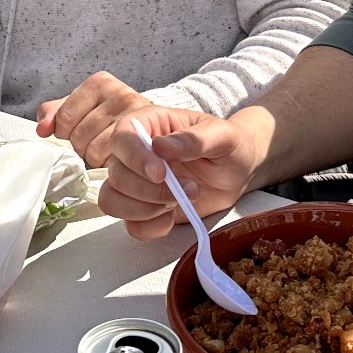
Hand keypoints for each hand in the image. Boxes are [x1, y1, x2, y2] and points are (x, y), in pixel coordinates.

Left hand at [37, 71, 155, 166]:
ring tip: (105, 148)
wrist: (149, 126)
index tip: (73, 131)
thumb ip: (54, 113)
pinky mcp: (144, 142)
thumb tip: (42, 129)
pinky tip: (115, 156)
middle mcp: (121, 95)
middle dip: (80, 144)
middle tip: (93, 140)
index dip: (63, 131)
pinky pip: (111, 161)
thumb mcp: (79, 108)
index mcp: (101, 82)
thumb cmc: (109, 116)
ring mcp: (135, 118)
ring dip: (94, 156)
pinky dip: (108, 164)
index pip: (64, 117)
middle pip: (79, 135)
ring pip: (93, 151)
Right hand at [98, 106, 269, 240]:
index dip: (135, 158)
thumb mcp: (222, 136)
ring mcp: (137, 183)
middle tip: (188, 189)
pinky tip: (172, 217)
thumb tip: (160, 146)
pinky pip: (130, 225)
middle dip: (149, 190)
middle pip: (116, 175)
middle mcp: (136, 153)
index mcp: (149, 125)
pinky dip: (150, 227)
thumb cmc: (230, 146)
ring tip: (178, 202)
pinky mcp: (144, 209)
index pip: (122, 138)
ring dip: (145, 209)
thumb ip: (193, 139)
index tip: (160, 173)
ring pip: (113, 201)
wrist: (239, 172)